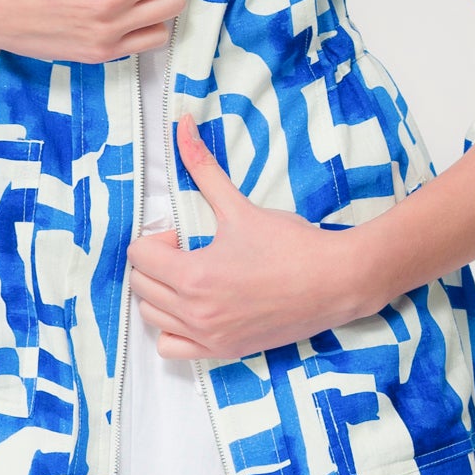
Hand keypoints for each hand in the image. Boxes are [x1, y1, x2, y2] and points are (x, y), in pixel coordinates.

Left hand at [127, 120, 372, 361]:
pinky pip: (171, 349)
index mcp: (194, 276)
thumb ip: (204, 168)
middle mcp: (195, 312)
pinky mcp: (223, 351)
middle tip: (189, 251)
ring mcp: (209, 337)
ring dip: (161, 295)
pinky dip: (172, 329)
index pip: (139, 256)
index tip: (184, 235)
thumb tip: (181, 124)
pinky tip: (195, 310)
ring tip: (191, 278)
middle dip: (157, 263)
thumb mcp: (240, 206)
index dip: (158, 239)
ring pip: (152, 317)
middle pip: (141, 286)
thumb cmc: (291, 245)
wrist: (335, 282)